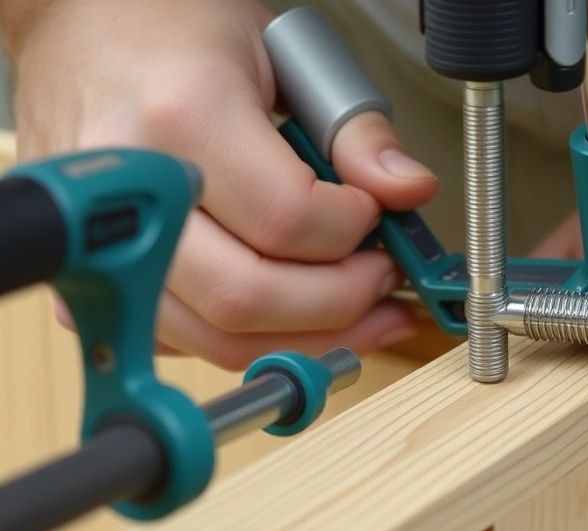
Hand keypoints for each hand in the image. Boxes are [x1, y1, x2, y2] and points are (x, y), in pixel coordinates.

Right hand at [8, 0, 437, 368]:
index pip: (288, 222)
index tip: (375, 217)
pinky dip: (255, 339)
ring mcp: (101, 244)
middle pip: (248, 299)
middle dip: (339, 304)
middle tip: (380, 278)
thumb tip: (408, 190)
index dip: (352, 232)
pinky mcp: (94, 281)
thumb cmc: (174, 32)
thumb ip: (354, 130)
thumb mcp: (282, 57)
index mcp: (183, 117)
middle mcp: (134, 188)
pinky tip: (294, 315)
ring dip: (308, 339)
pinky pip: (190, 343)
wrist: (80, 31)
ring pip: (219, 341)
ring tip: (358, 308)